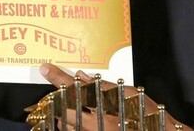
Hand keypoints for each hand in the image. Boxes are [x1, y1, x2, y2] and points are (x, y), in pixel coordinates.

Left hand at [38, 64, 190, 129]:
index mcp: (102, 109)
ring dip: (64, 114)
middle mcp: (94, 125)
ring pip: (66, 125)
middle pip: (64, 110)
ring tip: (68, 106)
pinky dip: (72, 126)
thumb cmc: (147, 117)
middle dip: (58, 99)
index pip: (74, 89)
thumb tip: (83, 77)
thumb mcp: (128, 95)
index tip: (46, 69)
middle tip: (56, 91)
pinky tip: (78, 121)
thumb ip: (104, 87)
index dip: (58, 78)